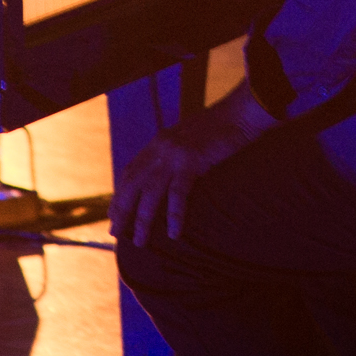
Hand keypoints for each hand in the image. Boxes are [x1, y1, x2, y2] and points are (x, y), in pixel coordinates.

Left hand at [109, 88, 276, 248]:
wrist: (242, 113)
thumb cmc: (221, 128)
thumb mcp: (190, 138)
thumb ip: (175, 153)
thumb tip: (169, 175)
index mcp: (159, 142)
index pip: (130, 171)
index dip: (120, 193)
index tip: (114, 213)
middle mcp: (160, 147)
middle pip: (132, 183)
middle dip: (121, 209)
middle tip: (115, 233)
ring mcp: (174, 153)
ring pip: (150, 193)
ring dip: (142, 219)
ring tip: (139, 242)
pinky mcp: (192, 160)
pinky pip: (178, 194)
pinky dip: (174, 215)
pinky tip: (174, 233)